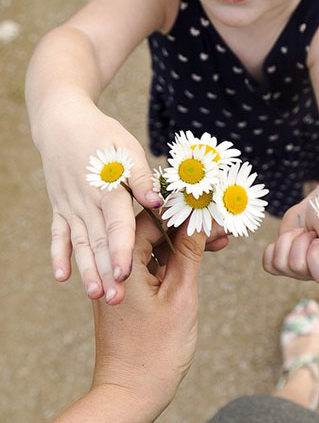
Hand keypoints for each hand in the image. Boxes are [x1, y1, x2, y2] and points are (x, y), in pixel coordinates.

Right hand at [36, 98, 160, 304]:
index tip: (124, 274)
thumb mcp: (127, 149)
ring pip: (80, 244)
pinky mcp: (61, 208)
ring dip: (86, 270)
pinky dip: (58, 255)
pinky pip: (59, 235)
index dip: (120, 250)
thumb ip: (141, 178)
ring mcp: (70, 207)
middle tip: (116, 301)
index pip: (116, 225)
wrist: (61, 121)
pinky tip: (61, 277)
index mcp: (107, 189)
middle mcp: (86, 202)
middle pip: (99, 242)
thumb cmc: (103, 136)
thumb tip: (157, 201)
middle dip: (107, 272)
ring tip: (95, 295)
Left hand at [91, 212, 213, 421]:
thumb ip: (189, 255)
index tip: (209, 204)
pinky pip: (154, 269)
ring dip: (185, 244)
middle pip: (152, 231)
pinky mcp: (130, 296)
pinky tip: (200, 260)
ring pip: (156, 249)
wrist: (131, 394)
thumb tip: (199, 221)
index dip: (181, 209)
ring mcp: (122, 282)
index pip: (149, 218)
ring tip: (220, 242)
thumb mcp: (181, 296)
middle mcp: (116, 267)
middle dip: (187, 225)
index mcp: (121, 263)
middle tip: (221, 225)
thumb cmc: (155, 350)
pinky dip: (176, 263)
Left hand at [262, 199, 318, 283]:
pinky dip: (273, 248)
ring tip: (299, 233)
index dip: (314, 255)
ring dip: (288, 240)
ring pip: (280, 264)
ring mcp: (296, 271)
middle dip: (300, 242)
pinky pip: (268, 264)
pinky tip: (287, 238)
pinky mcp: (281, 263)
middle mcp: (314, 274)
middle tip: (309, 233)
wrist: (316, 206)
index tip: (318, 239)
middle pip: (297, 266)